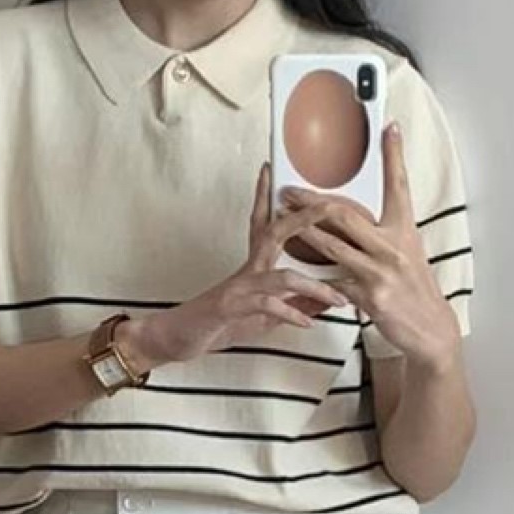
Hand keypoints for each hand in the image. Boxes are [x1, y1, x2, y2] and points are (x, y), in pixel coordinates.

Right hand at [130, 162, 352, 366]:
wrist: (173, 337)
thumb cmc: (216, 323)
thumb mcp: (262, 317)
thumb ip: (294, 307)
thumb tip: (327, 300)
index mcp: (253, 267)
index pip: (267, 225)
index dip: (274, 198)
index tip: (286, 176)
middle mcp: (247, 271)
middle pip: (276, 233)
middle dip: (302, 218)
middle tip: (327, 205)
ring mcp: (238, 287)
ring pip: (282, 277)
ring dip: (315, 287)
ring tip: (340, 298)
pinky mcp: (231, 308)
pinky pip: (266, 306)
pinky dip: (290, 314)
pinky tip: (307, 323)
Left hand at [277, 123, 461, 367]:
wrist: (430, 327)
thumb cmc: (415, 287)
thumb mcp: (408, 251)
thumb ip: (385, 231)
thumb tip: (361, 214)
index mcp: (404, 229)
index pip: (399, 185)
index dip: (394, 155)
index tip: (389, 127)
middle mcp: (393, 246)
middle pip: (347, 214)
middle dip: (313, 201)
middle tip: (290, 190)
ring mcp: (380, 272)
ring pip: (333, 245)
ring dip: (303, 232)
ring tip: (282, 220)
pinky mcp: (370, 297)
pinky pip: (334, 282)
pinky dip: (315, 277)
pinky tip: (296, 270)